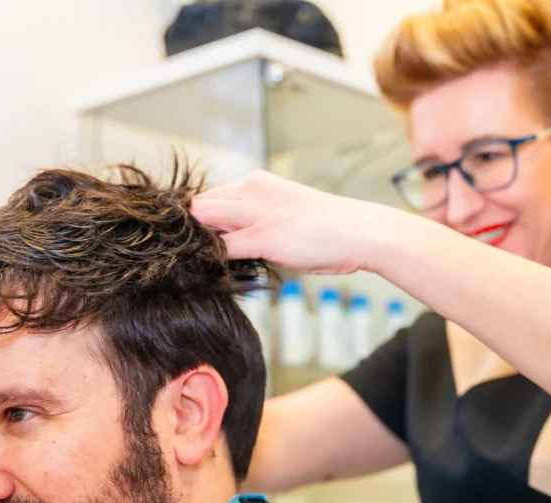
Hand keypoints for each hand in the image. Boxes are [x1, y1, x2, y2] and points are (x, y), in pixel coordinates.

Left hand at [190, 170, 397, 274]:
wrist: (361, 232)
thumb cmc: (329, 229)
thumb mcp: (286, 215)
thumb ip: (257, 222)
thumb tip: (231, 241)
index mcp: (257, 182)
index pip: (210, 197)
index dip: (200, 222)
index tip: (197, 242)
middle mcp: (252, 191)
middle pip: (200, 206)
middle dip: (190, 230)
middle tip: (189, 255)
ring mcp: (257, 212)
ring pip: (204, 220)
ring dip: (196, 243)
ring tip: (194, 265)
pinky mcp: (263, 236)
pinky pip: (223, 248)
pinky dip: (212, 260)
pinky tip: (209, 272)